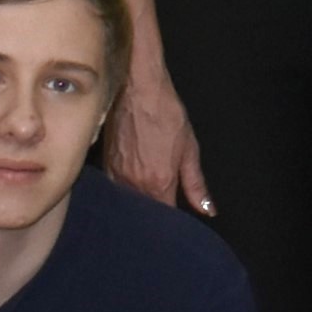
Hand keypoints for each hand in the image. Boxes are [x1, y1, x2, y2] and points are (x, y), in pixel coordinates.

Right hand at [108, 65, 209, 216]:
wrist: (137, 87)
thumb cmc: (165, 113)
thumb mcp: (189, 148)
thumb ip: (196, 184)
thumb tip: (207, 209)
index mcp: (158, 182)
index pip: (164, 216)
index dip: (172, 223)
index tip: (178, 224)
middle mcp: (133, 184)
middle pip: (144, 212)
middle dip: (154, 216)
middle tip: (163, 211)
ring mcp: (115, 175)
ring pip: (128, 202)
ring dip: (138, 203)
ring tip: (148, 198)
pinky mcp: (104, 165)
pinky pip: (114, 188)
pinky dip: (123, 191)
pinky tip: (131, 185)